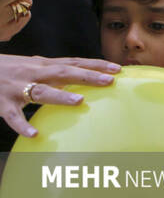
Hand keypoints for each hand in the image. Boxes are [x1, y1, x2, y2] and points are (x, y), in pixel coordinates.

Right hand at [0, 55, 119, 136]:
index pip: (73, 62)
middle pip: (63, 72)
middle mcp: (32, 72)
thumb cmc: (6, 70)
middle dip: (87, 76)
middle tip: (109, 80)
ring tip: (79, 102)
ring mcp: (16, 87)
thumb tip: (81, 80)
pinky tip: (34, 134)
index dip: (95, 64)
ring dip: (60, 96)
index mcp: (42, 65)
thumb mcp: (32, 67)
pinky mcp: (1, 103)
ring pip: (40, 91)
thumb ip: (54, 73)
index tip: (117, 69)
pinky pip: (13, 116)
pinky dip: (22, 125)